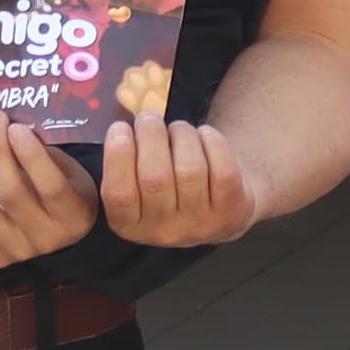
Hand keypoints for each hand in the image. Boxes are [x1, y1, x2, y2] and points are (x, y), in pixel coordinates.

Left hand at [0, 114, 104, 266]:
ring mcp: (17, 252)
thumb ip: (42, 152)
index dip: (31, 156)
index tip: (15, 127)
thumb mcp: (67, 169)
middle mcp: (47, 239)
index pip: (52, 187)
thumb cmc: (64, 188)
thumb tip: (7, 127)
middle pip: (12, 195)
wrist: (58, 228)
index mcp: (74, 216)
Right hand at [97, 112, 259, 248]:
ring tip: (178, 128)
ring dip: (182, 136)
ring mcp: (201, 224)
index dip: (118, 157)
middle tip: (149, 117)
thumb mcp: (138, 186)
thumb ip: (124, 163)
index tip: (120, 127)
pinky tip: (204, 136)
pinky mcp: (232, 210)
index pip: (119, 194)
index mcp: (130, 226)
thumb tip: (122, 127)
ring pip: (190, 170)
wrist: (220, 207)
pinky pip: (222, 169)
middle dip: (151, 136)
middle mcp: (165, 232)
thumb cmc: (168, 187)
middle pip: (155, 179)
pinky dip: (212, 141)